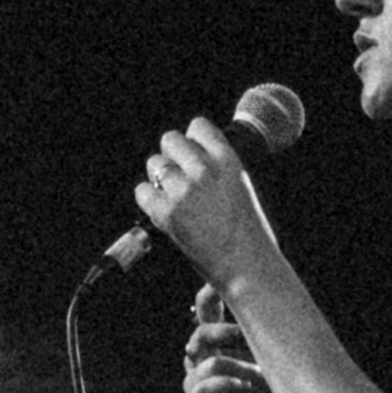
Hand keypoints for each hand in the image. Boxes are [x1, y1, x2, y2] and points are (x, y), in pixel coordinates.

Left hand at [132, 116, 281, 288]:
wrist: (246, 266)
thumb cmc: (248, 232)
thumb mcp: (241, 185)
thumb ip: (217, 166)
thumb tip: (191, 157)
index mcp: (228, 160)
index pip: (198, 126)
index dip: (192, 140)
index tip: (193, 154)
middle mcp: (204, 170)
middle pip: (170, 140)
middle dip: (171, 156)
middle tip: (178, 176)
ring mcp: (183, 191)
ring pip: (154, 164)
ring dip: (158, 177)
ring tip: (172, 196)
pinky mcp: (166, 213)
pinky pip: (142, 191)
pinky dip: (148, 199)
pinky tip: (161, 209)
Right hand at [180, 284, 280, 392]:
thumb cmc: (279, 391)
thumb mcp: (277, 352)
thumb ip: (269, 326)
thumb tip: (281, 289)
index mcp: (220, 342)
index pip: (205, 310)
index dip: (209, 295)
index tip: (220, 283)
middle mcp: (204, 360)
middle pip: (200, 334)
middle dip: (223, 330)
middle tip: (247, 332)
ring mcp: (199, 384)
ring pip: (202, 361)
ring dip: (233, 362)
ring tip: (259, 372)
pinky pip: (202, 388)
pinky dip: (224, 384)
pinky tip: (245, 387)